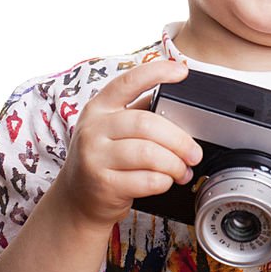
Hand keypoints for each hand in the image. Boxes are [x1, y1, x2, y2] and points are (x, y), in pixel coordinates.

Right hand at [58, 59, 202, 227]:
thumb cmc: (102, 160)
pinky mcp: (104, 184)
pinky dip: (164, 181)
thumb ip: (139, 114)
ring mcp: (95, 157)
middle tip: (194, 153)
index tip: (181, 71)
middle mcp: (94, 128)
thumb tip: (178, 106)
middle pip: (147, 123)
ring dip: (174, 164)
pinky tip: (165, 181)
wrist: (76, 200)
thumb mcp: (110, 130)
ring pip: (149, 153)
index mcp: (99, 107)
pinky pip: (147, 180)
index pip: (128, 82)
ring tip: (182, 170)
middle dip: (180, 140)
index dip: (157, 72)